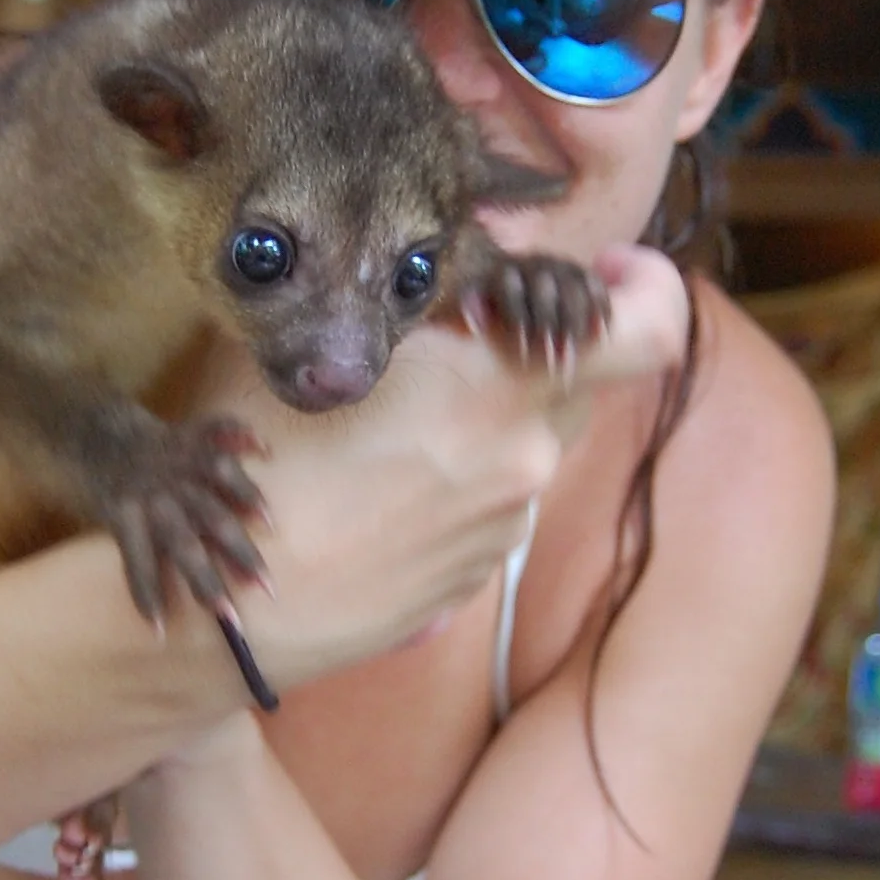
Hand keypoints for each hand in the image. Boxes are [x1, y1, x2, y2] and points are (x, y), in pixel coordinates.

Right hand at [188, 245, 691, 696]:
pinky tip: (371, 492)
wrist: (234, 607)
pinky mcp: (473, 579)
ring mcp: (503, 527)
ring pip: (527, 444)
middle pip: (577, 381)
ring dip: (482, 420)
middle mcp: (526, 460)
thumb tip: (449, 284)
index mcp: (502, 388)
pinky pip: (487, 504)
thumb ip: (412, 308)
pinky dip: (451, 482)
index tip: (609, 272)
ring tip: (383, 431)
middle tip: (457, 338)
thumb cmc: (265, 464)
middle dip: (531, 350)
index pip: (645, 331)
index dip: (645, 289)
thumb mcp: (328, 347)